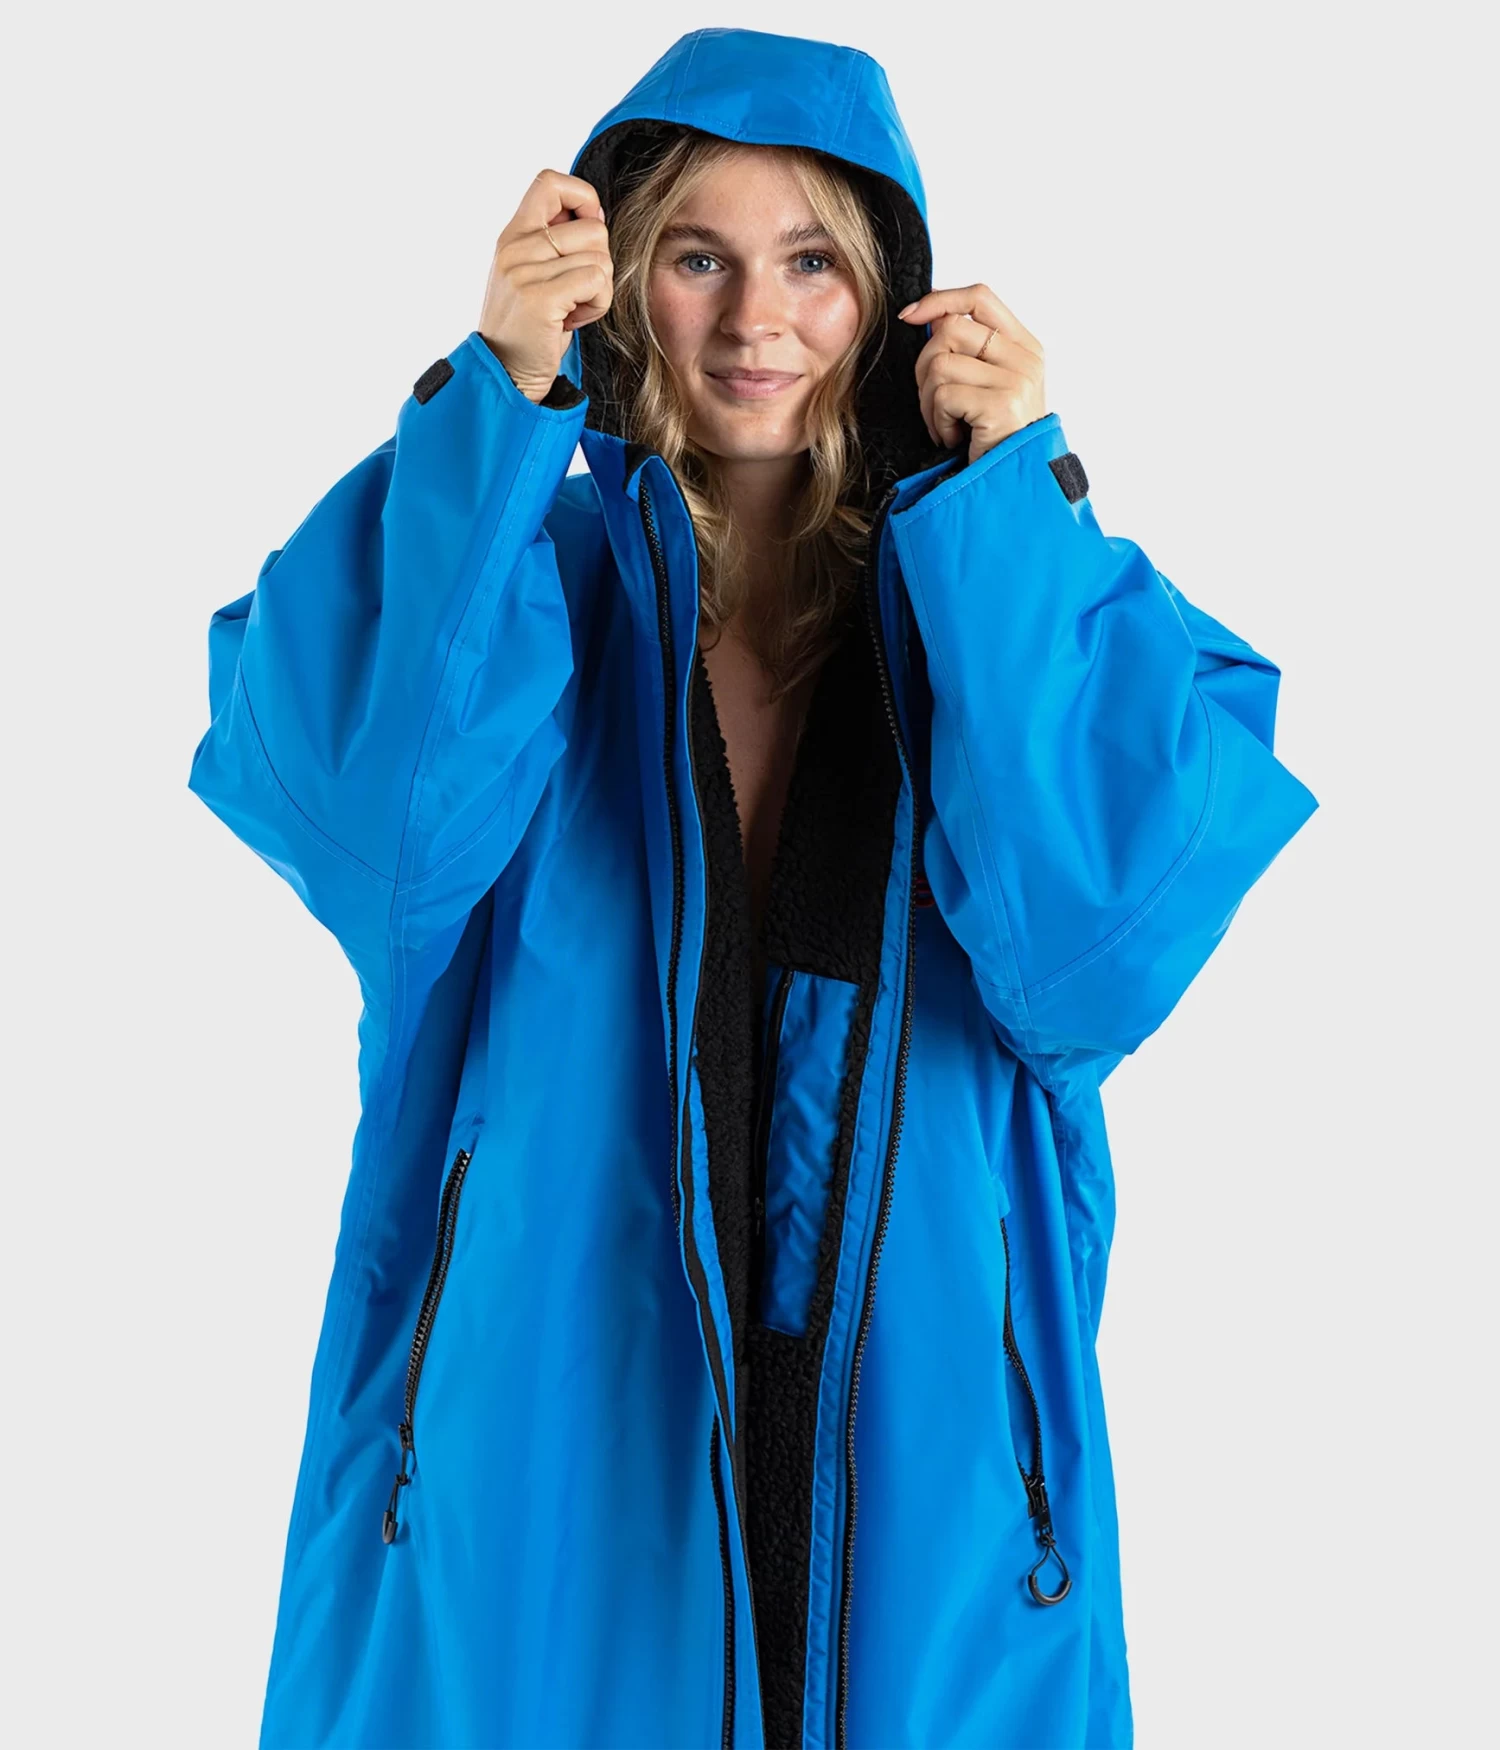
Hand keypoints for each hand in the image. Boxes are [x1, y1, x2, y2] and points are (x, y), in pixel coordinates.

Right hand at [479, 170, 612, 403]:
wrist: (503, 375)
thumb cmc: (527, 330)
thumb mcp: (531, 276)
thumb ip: (553, 244)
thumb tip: (594, 216)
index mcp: (513, 235)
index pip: (550, 181)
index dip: (582, 198)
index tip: (587, 231)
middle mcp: (515, 247)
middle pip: (593, 228)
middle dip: (600, 263)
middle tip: (577, 292)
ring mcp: (525, 271)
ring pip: (600, 257)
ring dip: (598, 290)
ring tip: (572, 309)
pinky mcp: (540, 298)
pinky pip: (597, 281)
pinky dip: (597, 305)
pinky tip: (574, 321)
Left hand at [898, 285, 1046, 463]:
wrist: (1016, 486)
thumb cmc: (996, 440)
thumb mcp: (991, 387)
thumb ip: (971, 352)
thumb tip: (929, 318)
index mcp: (1024, 346)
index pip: (979, 296)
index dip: (939, 299)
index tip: (910, 316)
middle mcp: (1024, 358)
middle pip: (950, 329)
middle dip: (925, 366)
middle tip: (934, 403)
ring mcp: (1016, 380)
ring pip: (940, 363)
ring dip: (929, 401)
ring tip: (945, 425)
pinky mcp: (1001, 404)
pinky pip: (943, 395)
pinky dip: (937, 421)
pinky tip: (953, 438)